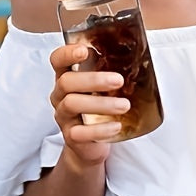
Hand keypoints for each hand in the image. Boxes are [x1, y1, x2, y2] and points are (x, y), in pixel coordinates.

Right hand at [49, 43, 129, 166]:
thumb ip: (108, 71)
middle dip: (92, 79)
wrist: (88, 144)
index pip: (57, 60)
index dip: (67, 53)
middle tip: (118, 80)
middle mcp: (60, 95)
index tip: (84, 50)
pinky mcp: (71, 136)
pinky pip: (80, 132)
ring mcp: (63, 116)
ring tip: (124, 105)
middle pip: (66, 82)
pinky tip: (116, 126)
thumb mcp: (99, 88)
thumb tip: (138, 55)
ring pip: (72, 104)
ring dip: (100, 103)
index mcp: (66, 77)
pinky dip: (99, 129)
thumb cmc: (96, 109)